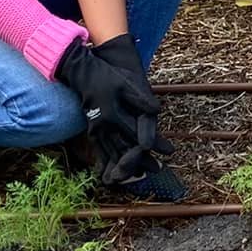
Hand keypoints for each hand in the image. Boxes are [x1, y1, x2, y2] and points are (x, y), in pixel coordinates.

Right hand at [58, 37, 166, 182]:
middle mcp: (102, 126)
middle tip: (158, 169)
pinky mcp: (91, 132)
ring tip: (141, 175)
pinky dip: (107, 164)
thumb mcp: (126, 84)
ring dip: (126, 166)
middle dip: (142, 161)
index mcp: (112, 113)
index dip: (153, 143)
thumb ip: (141, 99)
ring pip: (112, 154)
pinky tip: (112, 174)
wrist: (83, 75)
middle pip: (125, 149)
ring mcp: (95, 130)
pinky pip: (99, 152)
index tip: (168, 151)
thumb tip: (157, 111)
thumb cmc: (107, 78)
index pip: (136, 133)